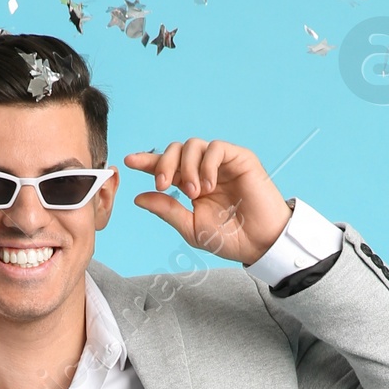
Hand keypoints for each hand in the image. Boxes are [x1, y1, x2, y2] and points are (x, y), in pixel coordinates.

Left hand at [123, 139, 293, 266]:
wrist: (259, 243)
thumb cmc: (229, 238)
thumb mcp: (190, 227)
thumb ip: (166, 210)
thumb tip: (139, 197)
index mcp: (191, 185)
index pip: (166, 167)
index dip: (147, 161)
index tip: (129, 162)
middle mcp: (204, 170)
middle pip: (176, 150)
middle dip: (163, 164)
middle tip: (163, 185)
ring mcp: (221, 163)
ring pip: (193, 145)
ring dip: (186, 167)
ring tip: (193, 192)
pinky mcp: (239, 158)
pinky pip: (215, 148)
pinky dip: (206, 164)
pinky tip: (208, 185)